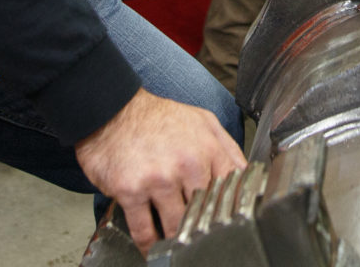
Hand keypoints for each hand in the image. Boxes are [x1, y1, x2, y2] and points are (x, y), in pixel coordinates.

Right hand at [75, 89, 244, 251]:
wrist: (113, 111)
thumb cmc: (158, 118)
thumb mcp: (203, 122)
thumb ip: (227, 149)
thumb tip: (247, 175)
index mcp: (207, 148)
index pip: (232, 188)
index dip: (232, 207)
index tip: (231, 221)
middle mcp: (185, 164)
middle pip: (204, 211)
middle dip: (203, 226)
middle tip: (203, 236)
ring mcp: (158, 179)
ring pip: (176, 226)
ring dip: (178, 238)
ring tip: (180, 244)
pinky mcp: (131, 191)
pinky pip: (144, 230)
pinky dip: (149, 245)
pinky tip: (153, 248)